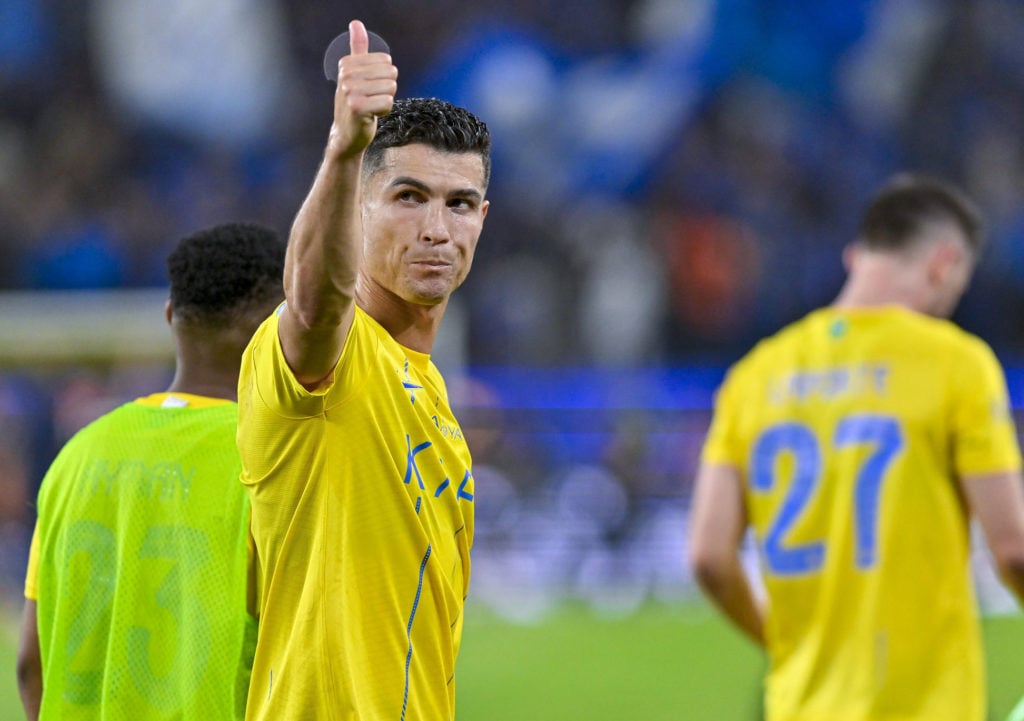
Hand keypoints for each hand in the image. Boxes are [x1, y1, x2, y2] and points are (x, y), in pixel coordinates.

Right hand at [329, 19, 397, 157]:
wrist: (346, 134)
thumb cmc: (355, 102)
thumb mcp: (354, 73)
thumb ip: (357, 48)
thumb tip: (356, 23)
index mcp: (347, 64)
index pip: (386, 61)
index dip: (383, 77)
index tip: (369, 88)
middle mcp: (346, 76)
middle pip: (390, 73)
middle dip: (386, 89)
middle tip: (371, 99)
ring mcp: (350, 91)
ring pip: (391, 88)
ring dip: (385, 100)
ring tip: (371, 107)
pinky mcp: (357, 107)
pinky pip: (388, 102)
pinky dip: (384, 111)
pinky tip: (371, 115)